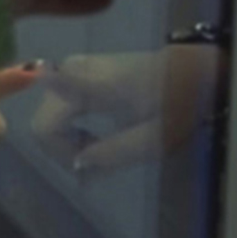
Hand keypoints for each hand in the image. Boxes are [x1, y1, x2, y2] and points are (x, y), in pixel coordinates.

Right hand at [30, 45, 224, 170]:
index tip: (89, 168)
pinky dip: (72, 129)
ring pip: (49, 117)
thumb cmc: (177, 103)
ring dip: (68, 141)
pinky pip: (58, 108)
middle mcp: (69, 72)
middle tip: (98, 166)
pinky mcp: (75, 72)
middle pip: (44, 123)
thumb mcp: (154, 138)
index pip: (46, 128)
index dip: (61, 154)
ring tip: (100, 151)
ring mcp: (70, 69)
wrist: (192, 70)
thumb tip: (78, 166)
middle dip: (65, 151)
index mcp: (86, 85)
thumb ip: (113, 154)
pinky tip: (94, 138)